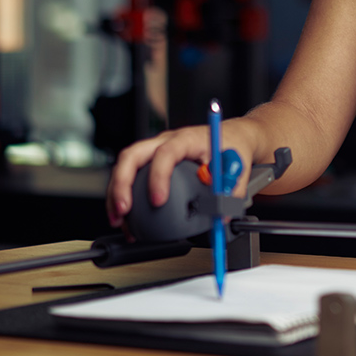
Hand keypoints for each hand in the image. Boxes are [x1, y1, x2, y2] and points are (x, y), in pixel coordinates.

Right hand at [105, 120, 261, 228]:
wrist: (233, 135)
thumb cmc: (233, 145)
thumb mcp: (238, 167)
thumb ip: (231, 192)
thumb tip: (221, 215)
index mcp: (188, 139)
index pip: (166, 153)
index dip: (158, 176)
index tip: (158, 200)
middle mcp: (166, 140)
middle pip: (133, 155)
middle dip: (122, 183)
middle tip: (124, 210)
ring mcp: (156, 149)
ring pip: (125, 165)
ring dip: (116, 192)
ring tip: (118, 219)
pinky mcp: (152, 160)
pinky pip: (131, 174)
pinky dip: (124, 195)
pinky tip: (127, 219)